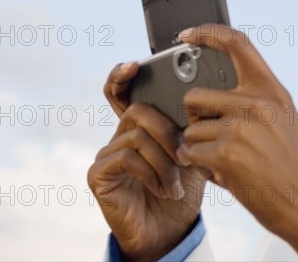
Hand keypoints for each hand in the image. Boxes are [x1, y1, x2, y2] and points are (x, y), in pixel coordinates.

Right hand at [88, 63, 209, 260]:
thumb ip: (187, 130)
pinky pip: (127, 158)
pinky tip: (163, 190)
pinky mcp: (99, 175)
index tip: (135, 64)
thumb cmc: (181, 191)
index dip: (123, 76)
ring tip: (176, 184)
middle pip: (139, 111)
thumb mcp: (192, 156)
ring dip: (165, 161)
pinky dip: (151, 173)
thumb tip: (199, 102)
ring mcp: (107, 155)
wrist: (170, 232)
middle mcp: (120, 136)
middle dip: (168, 132)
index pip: (125, 93)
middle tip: (185, 156)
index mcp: (140, 127)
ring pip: (137, 136)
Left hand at [176, 24, 297, 260]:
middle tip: (214, 137)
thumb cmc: (290, 164)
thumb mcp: (283, 118)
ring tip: (227, 161)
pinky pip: (190, 152)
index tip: (188, 34)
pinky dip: (200, 166)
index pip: (238, 44)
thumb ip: (256, 99)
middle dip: (196, 119)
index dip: (209, 32)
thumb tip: (218, 86)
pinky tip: (224, 174)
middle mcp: (257, 103)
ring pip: (190, 129)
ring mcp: (240, 127)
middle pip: (195, 96)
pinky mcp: (226, 153)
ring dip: (199, 149)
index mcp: (272, 90)